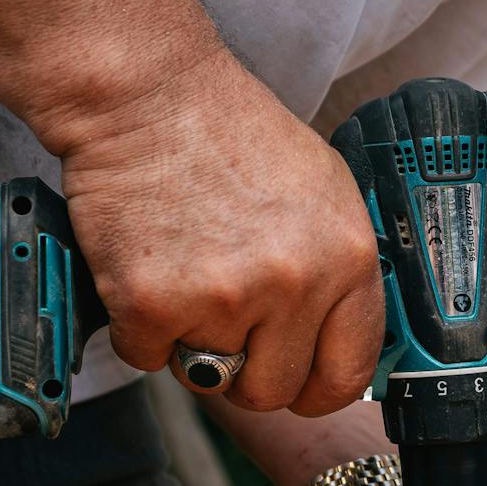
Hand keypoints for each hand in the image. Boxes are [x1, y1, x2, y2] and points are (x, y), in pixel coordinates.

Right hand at [60, 48, 381, 416]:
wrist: (147, 93)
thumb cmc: (230, 134)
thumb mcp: (324, 191)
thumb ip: (338, 269)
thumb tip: (339, 338)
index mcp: (347, 258)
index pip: (348, 372)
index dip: (317, 390)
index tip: (298, 387)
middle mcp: (294, 284)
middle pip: (272, 391)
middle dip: (244, 370)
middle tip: (222, 322)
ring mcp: (224, 297)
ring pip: (207, 376)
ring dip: (189, 342)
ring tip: (184, 275)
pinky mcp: (154, 304)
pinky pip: (146, 357)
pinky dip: (138, 326)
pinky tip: (146, 269)